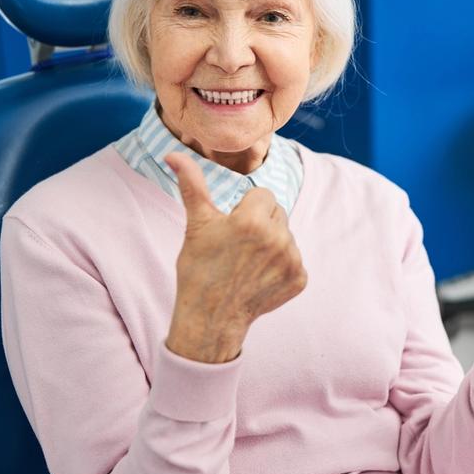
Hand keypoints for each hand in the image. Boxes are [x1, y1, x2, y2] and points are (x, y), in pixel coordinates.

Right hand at [164, 152, 307, 355]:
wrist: (209, 319)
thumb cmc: (199, 269)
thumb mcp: (196, 224)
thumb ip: (192, 185)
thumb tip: (174, 154)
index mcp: (253, 219)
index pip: (263, 195)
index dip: (245, 209)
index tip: (233, 228)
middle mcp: (278, 237)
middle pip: (277, 213)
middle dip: (261, 223)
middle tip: (239, 245)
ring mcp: (292, 260)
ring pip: (286, 235)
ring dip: (272, 243)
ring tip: (248, 262)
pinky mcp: (299, 279)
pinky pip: (294, 259)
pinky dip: (280, 266)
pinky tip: (259, 277)